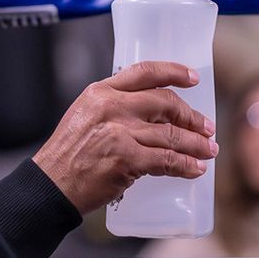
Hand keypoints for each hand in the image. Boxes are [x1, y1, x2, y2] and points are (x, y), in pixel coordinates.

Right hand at [33, 62, 215, 213]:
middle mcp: (112, 107)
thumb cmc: (67, 156)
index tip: (193, 78)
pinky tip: (195, 169)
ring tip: (208, 151)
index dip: (174, 72)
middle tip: (206, 127)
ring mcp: (120, 133)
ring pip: (171, 134)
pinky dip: (186, 165)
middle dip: (191, 116)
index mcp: (101, 92)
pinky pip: (167, 160)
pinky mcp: (127, 159)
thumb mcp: (85, 116)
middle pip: (165, 102)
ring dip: (196, 144)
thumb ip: (114, 109)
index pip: (145, 72)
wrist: (50, 185)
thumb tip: (152, 115)